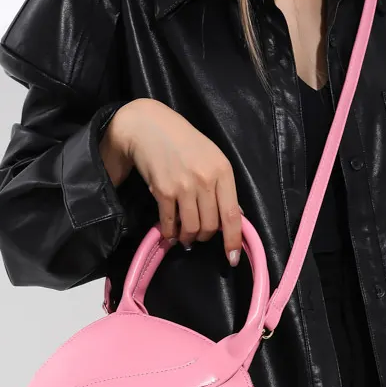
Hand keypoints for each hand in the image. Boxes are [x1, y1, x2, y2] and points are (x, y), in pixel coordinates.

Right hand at [100, 98, 243, 265]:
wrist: (149, 127)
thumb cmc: (184, 142)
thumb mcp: (212, 157)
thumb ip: (222, 186)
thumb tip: (236, 216)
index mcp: (223, 171)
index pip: (233, 215)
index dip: (233, 241)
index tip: (232, 258)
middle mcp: (205, 180)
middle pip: (210, 226)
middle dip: (204, 236)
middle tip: (198, 235)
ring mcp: (184, 186)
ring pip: (191, 228)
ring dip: (187, 238)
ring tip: (183, 236)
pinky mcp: (163, 191)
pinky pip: (169, 223)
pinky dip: (169, 233)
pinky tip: (169, 233)